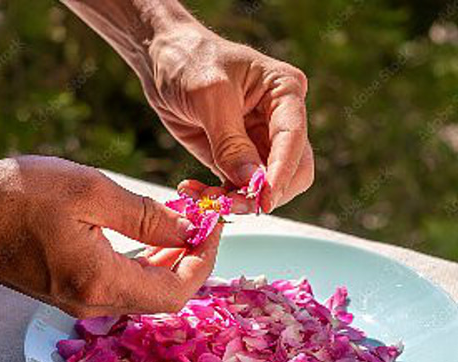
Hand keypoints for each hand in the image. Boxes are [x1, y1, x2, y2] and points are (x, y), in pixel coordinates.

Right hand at [0, 156, 221, 317]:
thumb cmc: (15, 196)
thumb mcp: (90, 191)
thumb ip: (145, 216)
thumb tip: (187, 230)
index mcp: (101, 281)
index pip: (177, 290)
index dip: (205, 260)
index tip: (214, 226)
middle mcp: (93, 301)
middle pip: (164, 294)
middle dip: (192, 258)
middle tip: (202, 222)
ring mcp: (81, 299)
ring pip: (145, 290)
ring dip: (171, 260)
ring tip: (182, 224)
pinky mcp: (72, 289)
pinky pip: (123, 284)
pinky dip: (146, 262)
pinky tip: (151, 237)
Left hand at [144, 25, 314, 212]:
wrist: (163, 61)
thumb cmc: (189, 61)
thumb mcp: (209, 95)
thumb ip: (230, 141)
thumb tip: (252, 183)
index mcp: (285, 91)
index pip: (294, 139)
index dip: (281, 172)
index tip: (264, 199)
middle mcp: (279, 119)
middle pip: (292, 171)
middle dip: (263, 193)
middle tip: (229, 205)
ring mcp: (260, 141)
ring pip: (265, 186)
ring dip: (237, 200)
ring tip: (203, 199)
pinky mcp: (237, 158)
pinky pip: (239, 188)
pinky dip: (220, 198)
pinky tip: (195, 193)